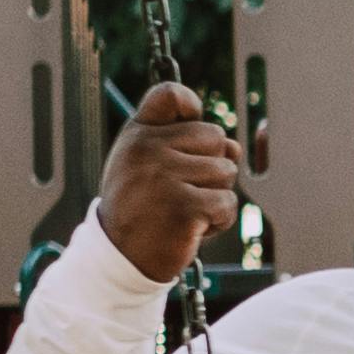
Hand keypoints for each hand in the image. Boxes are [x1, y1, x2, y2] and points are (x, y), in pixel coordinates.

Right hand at [90, 82, 239, 278]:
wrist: (120, 259)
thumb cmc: (140, 210)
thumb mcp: (145, 166)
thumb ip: (181, 144)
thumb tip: (233, 147)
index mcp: (138, 136)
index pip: (170, 94)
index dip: (190, 107)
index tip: (189, 133)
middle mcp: (147, 150)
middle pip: (215, 137)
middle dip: (212, 168)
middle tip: (183, 193)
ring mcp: (164, 178)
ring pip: (226, 171)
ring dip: (216, 197)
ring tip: (187, 212)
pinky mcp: (183, 207)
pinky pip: (227, 203)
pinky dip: (219, 221)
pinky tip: (194, 229)